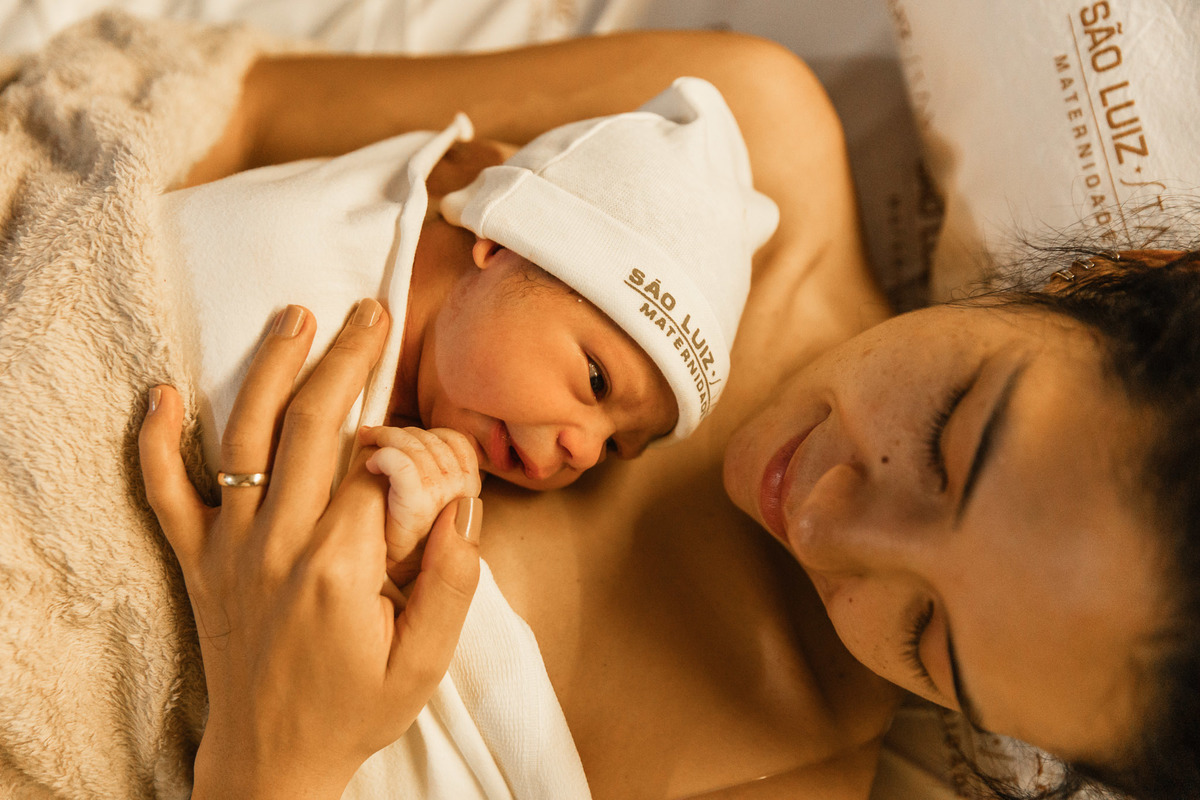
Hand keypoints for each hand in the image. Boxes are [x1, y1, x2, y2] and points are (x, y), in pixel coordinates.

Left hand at [138, 300, 481, 799]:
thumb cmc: (353, 710)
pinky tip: (160, 394)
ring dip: (269, 370)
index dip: (418, 443)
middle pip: (312, 426)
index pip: (383, 467)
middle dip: (347, 358)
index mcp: (341, 567)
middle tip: (370, 312)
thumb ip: (454, 581)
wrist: (272, 762)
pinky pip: (164, 493)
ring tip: (294, 316)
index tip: (440, 445)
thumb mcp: (426, 664)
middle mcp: (278, 544)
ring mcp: (231, 548)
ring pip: (244, 438)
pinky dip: (154, 442)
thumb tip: (463, 507)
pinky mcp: (198, 561)